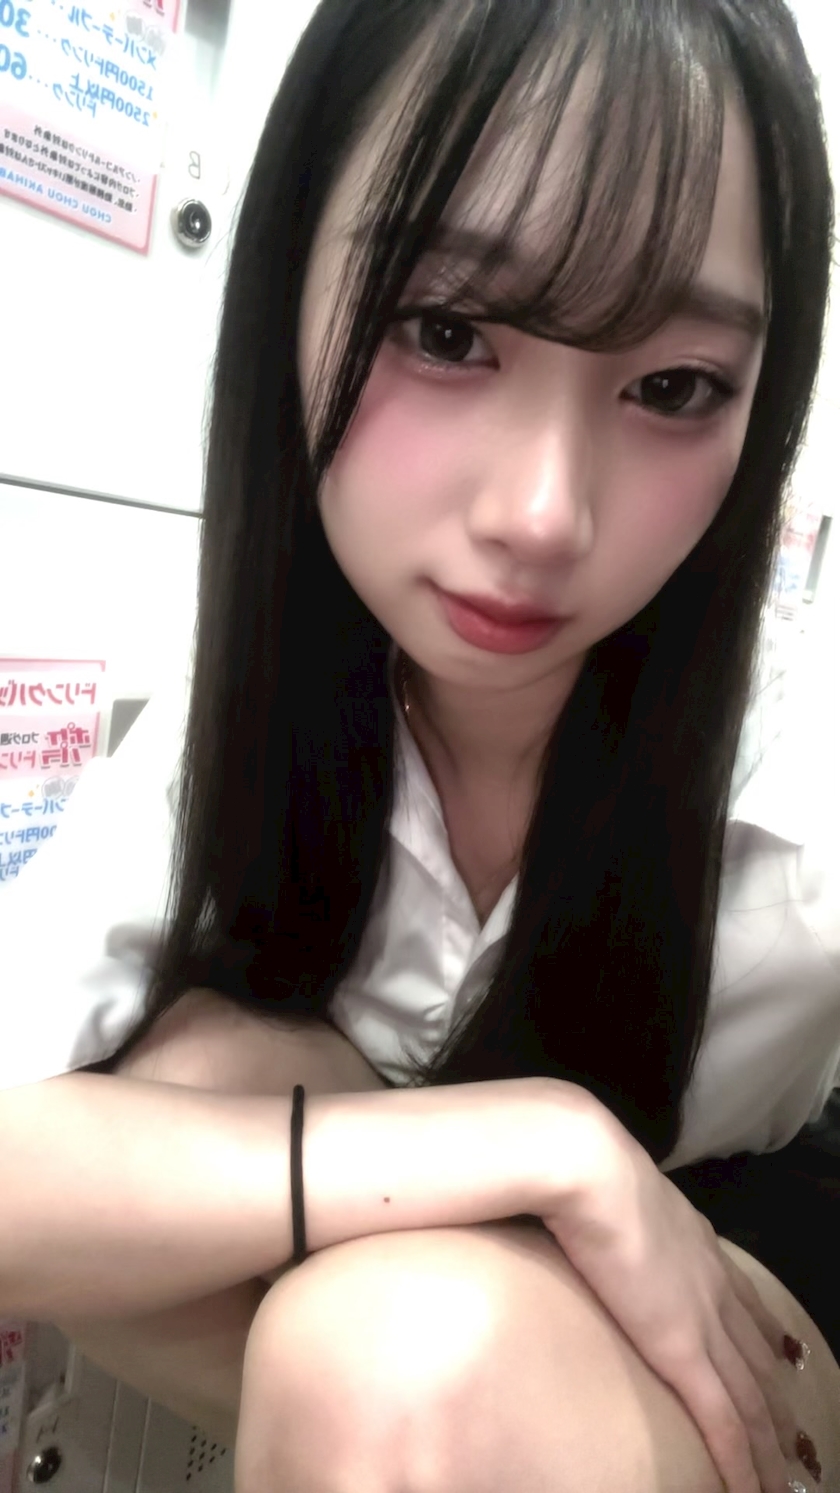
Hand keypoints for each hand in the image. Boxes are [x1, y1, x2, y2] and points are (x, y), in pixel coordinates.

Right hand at [541, 1101, 799, 1492]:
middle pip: (758, 1355)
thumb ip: (622, 1212)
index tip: (784, 1358)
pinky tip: (752, 1489)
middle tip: (795, 1438)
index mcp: (697, 1244)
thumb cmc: (583, 1167)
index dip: (764, 1335)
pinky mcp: (682, 1351)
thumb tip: (597, 1216)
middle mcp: (713, 1282)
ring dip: (771, 1442)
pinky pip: (724, 1420)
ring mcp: (703, 1318)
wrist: (588, 1168)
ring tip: (786, 1473)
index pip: (743, 1302)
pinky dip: (741, 1461)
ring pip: (753, 1396)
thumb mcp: (616, 1190)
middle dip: (778, 1399)